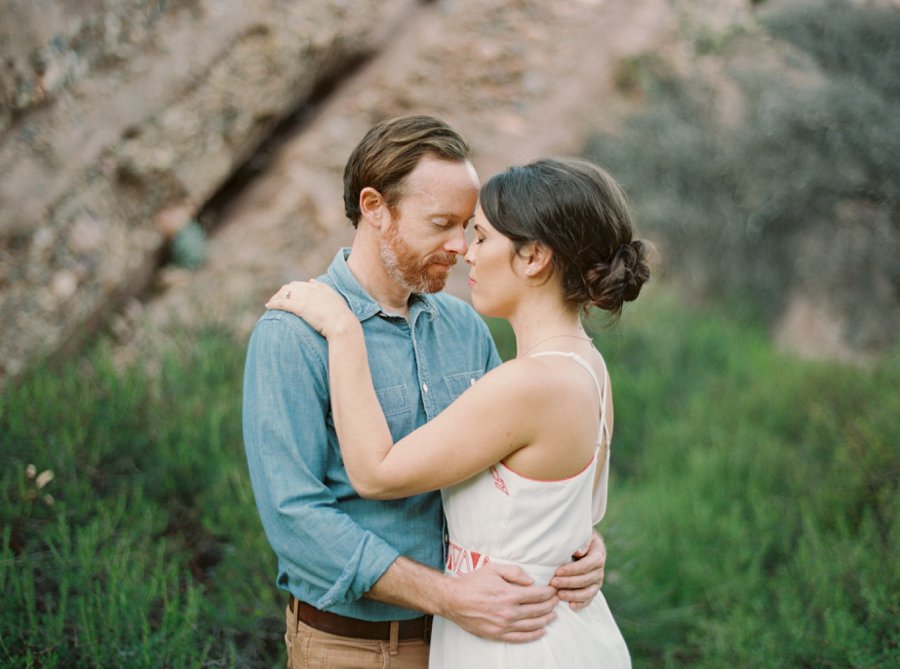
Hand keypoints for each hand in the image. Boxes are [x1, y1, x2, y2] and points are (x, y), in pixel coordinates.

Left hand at [265, 280, 356, 337]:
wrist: (342, 323)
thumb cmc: (342, 317)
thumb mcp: (336, 300)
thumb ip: (326, 291)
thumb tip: (313, 283)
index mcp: (320, 289)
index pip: (302, 285)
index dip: (294, 290)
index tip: (290, 296)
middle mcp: (311, 290)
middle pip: (291, 287)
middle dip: (283, 293)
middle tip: (278, 301)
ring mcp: (304, 297)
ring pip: (285, 293)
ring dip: (277, 297)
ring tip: (272, 304)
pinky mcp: (299, 307)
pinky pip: (282, 303)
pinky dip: (274, 303)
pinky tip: (268, 306)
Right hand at [442, 563, 557, 642]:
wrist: (453, 600)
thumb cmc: (473, 582)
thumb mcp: (493, 569)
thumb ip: (514, 572)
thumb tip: (531, 581)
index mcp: (509, 594)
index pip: (537, 595)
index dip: (549, 592)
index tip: (554, 590)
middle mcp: (509, 612)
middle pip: (538, 610)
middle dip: (551, 605)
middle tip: (556, 601)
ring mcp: (503, 625)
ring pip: (532, 625)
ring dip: (546, 620)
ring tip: (553, 616)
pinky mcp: (497, 634)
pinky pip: (521, 638)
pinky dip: (534, 635)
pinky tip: (541, 631)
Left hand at [550, 531, 605, 610]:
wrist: (586, 545)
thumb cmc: (579, 539)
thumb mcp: (581, 535)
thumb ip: (582, 543)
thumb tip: (579, 552)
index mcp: (598, 555)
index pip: (587, 565)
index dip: (572, 570)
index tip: (558, 571)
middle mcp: (599, 570)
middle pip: (585, 579)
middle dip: (568, 582)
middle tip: (553, 583)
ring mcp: (597, 582)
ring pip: (588, 592)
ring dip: (573, 595)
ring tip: (559, 595)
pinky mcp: (593, 590)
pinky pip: (589, 600)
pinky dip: (580, 604)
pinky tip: (570, 606)